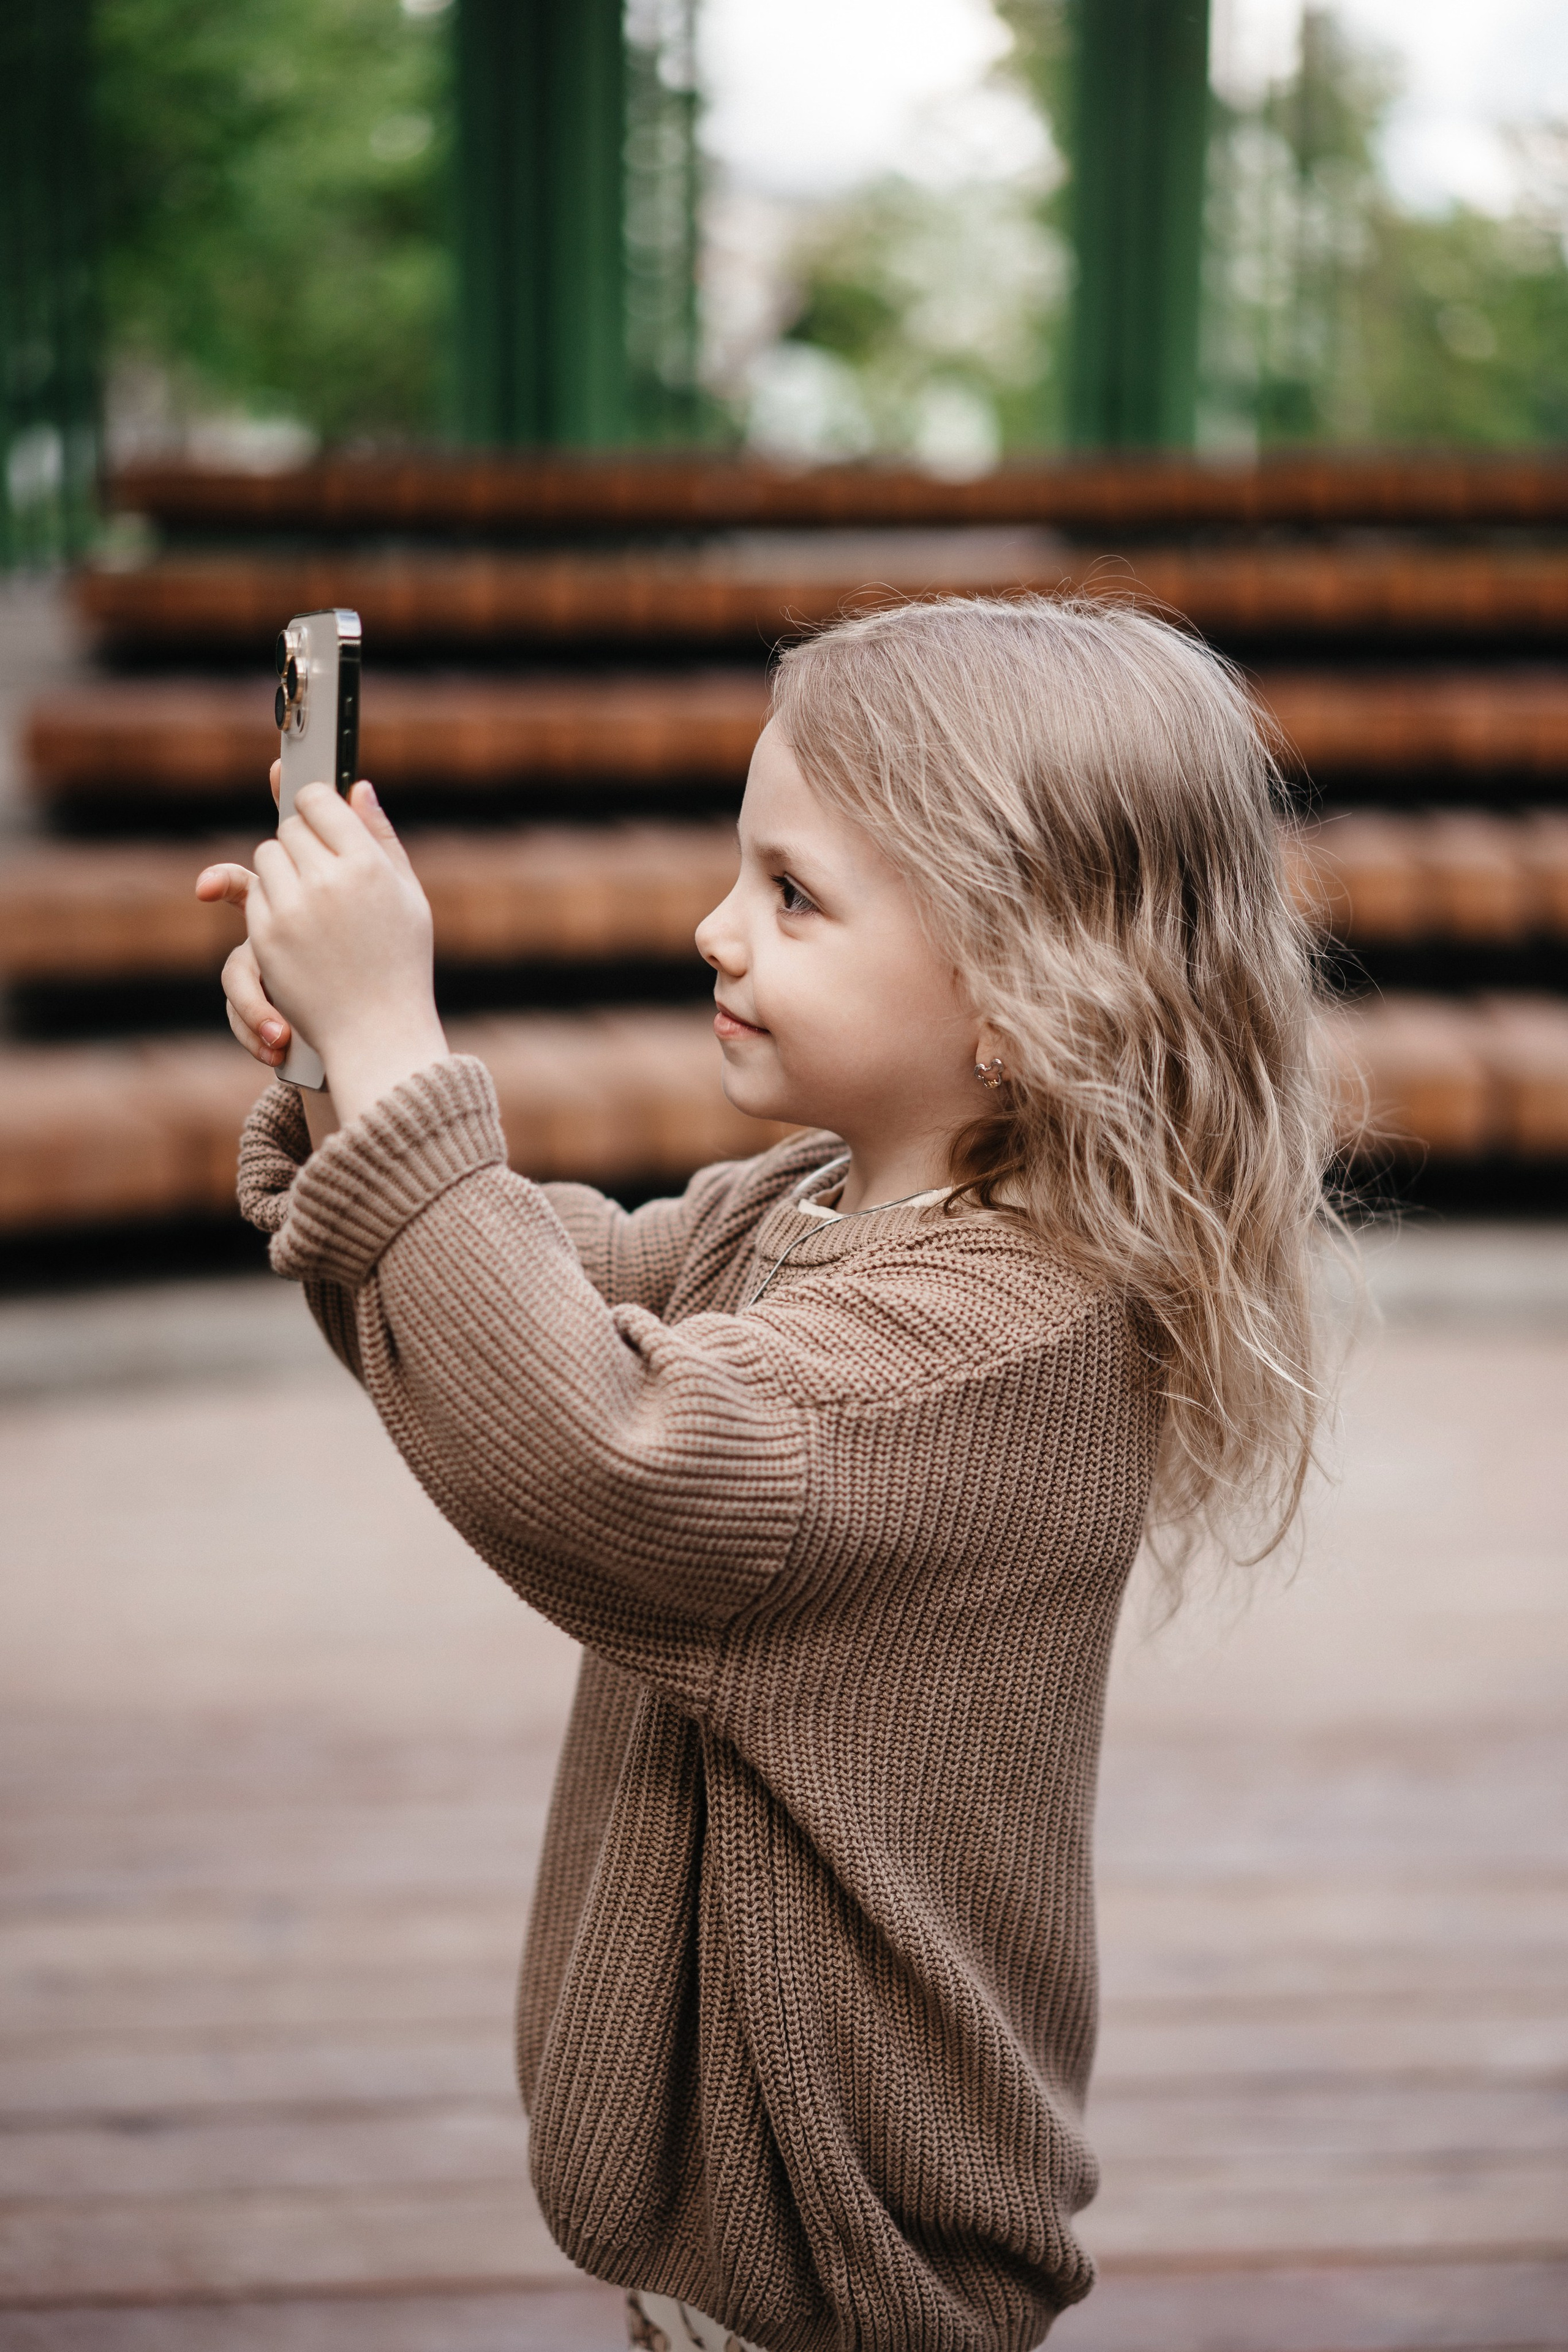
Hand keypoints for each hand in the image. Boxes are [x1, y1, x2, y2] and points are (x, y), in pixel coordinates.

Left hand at [202, 777, 448, 1127]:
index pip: (318, 800)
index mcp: (367, 865)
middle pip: (288, 829)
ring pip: (266, 857)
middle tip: (323, 867)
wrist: (377, 1032)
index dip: (314, 802)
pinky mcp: (263, 937)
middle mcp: (326, 881)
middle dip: (301, 841)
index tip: (317, 811)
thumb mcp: (407, 895)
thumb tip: (356, 786)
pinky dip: (273, 903)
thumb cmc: (401, 961)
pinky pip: (255, 894)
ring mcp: (290, 910)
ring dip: (283, 870)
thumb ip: (381, 836)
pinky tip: (302, 925)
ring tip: (314, 899)